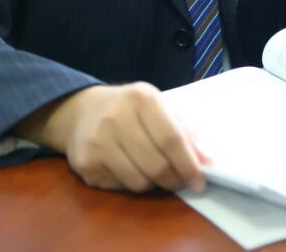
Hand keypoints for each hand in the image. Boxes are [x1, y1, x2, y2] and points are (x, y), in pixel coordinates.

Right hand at [15, 82, 208, 192]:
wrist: (80, 111)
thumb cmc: (128, 109)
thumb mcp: (156, 107)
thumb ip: (182, 131)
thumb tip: (206, 162)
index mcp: (142, 98)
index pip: (171, 138)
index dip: (188, 164)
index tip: (199, 180)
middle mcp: (117, 118)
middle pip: (157, 165)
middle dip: (174, 179)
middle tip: (180, 182)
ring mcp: (98, 142)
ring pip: (139, 182)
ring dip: (153, 184)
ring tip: (152, 170)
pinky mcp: (86, 164)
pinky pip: (121, 187)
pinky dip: (131, 183)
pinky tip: (128, 167)